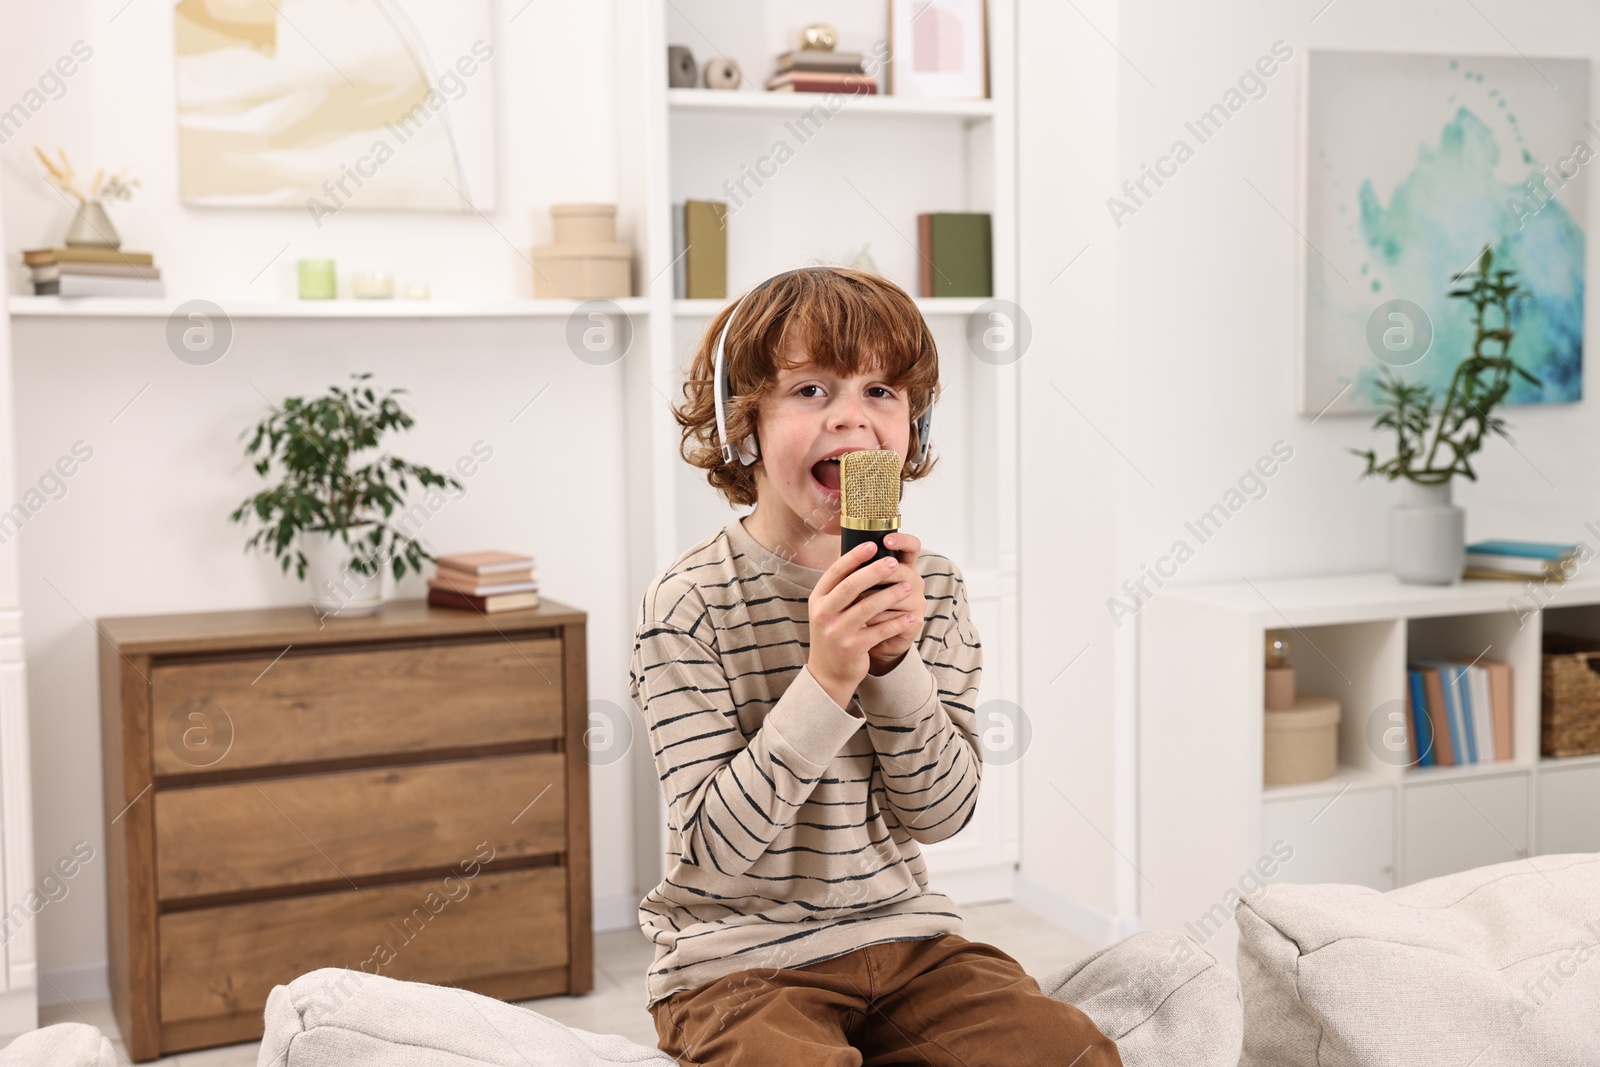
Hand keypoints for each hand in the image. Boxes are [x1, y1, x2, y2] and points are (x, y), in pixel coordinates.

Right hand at [807, 542, 920, 712]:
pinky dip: (897, 623)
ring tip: (908, 587)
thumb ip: (839, 587)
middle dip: (875, 571)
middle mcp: (824, 613)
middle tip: (894, 562)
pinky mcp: (853, 648)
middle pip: (851, 586)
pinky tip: (911, 616)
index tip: (872, 545)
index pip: (836, 572)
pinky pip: (879, 631)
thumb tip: (858, 554)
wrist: (828, 672)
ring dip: (891, 595)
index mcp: (818, 598)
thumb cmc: (834, 633)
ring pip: (868, 607)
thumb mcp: (828, 609)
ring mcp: (837, 631)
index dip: (854, 557)